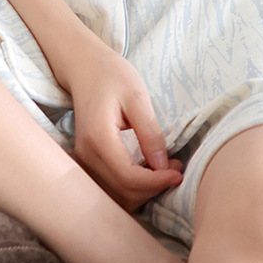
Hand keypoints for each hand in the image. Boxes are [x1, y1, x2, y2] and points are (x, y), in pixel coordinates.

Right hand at [55, 36, 183, 212]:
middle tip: (176, 168)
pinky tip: (148, 170)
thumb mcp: (137, 97)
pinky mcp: (87, 162)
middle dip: (153, 188)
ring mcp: (84, 161)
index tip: (179, 173)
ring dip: (144, 190)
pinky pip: (111, 187)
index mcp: (98, 139)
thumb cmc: (111, 76)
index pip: (128, 178)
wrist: (84, 67)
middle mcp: (86, 156)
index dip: (156, 182)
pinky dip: (132, 186)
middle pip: (122, 193)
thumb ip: (150, 133)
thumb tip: (163, 166)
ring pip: (116, 196)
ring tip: (165, 169)